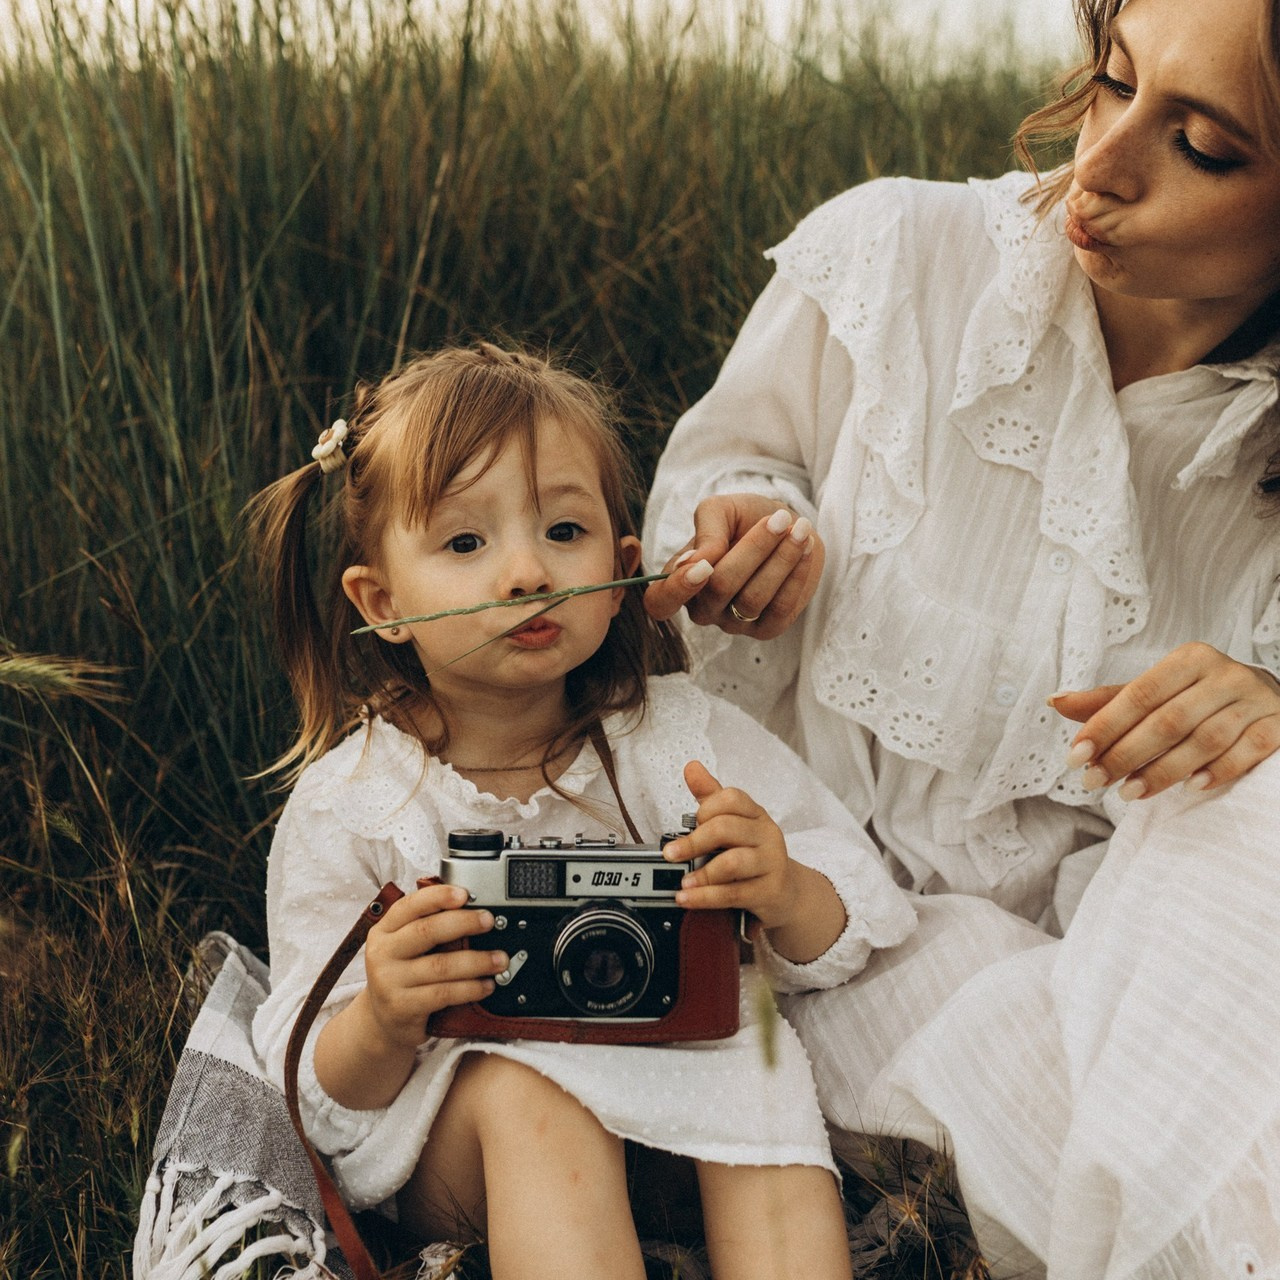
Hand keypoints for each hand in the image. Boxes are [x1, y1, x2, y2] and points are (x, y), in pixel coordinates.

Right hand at [361, 882, 508, 1049]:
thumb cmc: (402, 978)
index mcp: (384, 931)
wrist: (382, 1023)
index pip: (410, 906)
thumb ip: (427, 928)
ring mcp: (389, 981)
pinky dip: (470, 988)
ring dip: (477, 961)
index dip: (439, 896)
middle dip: (464, 923)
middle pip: (427, 931)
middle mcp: (382, 953)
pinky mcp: (401, 1007)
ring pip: (441, 965)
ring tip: (499, 960)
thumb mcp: (404, 948)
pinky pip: (443, 993)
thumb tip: (472, 911)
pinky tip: (486, 985)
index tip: (465, 894)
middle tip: (489, 921)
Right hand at [642, 493, 824, 639]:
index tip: (703, 564)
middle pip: (719, 588)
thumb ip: (706, 530)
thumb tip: (698, 560)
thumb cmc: (743, 519)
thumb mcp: (720, 511)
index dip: (677, 589)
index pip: (659, 602)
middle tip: (778, 519)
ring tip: (799, 528)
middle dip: (753, 549)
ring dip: (781, 559)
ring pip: (752, 598)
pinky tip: (805, 549)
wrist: (784, 528)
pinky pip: (780, 609)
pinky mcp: (766, 629)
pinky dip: (795, 576)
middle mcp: (702, 607)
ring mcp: (732, 623)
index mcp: (679, 580)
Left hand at [663, 761, 846, 962]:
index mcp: (756, 814)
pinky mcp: (770, 891)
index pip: (731, 798)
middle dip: (694, 842)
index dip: (707, 808)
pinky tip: (688, 898)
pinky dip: (706, 897)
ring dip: (702, 874)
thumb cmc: (753, 854)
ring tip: (683, 882)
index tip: (691, 822)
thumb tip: (691, 767)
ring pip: (732, 863)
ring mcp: (771, 863)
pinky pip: (735, 893)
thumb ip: (711, 797)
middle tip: (670, 854)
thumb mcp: (735, 823)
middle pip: (726, 828)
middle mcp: (767, 834)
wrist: (786, 892)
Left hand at [1050, 642, 1279, 799]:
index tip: (1075, 756)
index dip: (1105, 726)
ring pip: (1204, 740)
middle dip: (1125, 755)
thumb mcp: (1157, 691)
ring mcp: (1255, 700)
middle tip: (1094, 782)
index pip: (1139, 694)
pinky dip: (1218, 771)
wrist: (1268, 698)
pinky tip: (1190, 788)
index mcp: (1189, 659)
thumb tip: (1055, 702)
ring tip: (1128, 793)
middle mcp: (1224, 674)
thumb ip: (1110, 700)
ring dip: (1163, 771)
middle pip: (1167, 720)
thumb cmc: (1200, 697)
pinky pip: (1248, 751)